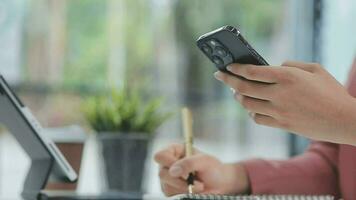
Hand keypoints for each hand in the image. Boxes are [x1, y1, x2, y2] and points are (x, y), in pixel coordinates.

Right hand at [154, 143, 249, 195]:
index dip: (169, 163)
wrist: (218, 183)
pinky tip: (193, 190)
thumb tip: (173, 170)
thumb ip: (189, 162)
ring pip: (167, 187)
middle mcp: (167, 164)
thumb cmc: (211, 168)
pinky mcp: (170, 191)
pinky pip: (172, 195)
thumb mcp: (204, 161)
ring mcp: (167, 178)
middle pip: (162, 174)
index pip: (160, 156)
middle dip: (181, 180)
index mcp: (173, 151)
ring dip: (185, 188)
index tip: (185, 172)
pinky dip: (184, 194)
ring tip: (199, 185)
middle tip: (197, 182)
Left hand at [214, 61, 355, 144]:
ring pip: (248, 104)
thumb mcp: (315, 69)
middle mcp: (279, 94)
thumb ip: (291, 65)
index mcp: (287, 77)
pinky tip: (251, 108)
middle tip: (219, 75)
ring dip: (238, 97)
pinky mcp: (282, 125)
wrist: (344, 120)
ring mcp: (279, 112)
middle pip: (244, 88)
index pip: (252, 72)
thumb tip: (274, 67)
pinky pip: (258, 119)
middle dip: (228, 80)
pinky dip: (251, 112)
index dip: (236, 69)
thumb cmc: (331, 92)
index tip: (226, 66)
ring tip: (235, 92)